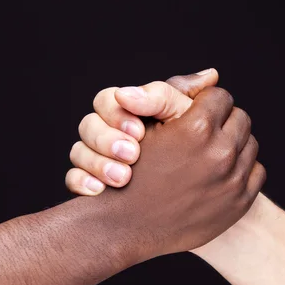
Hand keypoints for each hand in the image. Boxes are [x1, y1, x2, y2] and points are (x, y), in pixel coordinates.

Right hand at [66, 69, 220, 193]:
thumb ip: (187, 99)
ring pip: (77, 152)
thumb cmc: (184, 156)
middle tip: (132, 154)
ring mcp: (96, 161)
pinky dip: (82, 183)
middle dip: (107, 139)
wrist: (176, 208)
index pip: (108, 100)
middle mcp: (106, 134)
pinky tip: (99, 191)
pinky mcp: (90, 187)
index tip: (140, 130)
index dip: (119, 112)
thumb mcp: (186, 124)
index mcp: (125, 113)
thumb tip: (212, 76)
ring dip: (98, 162)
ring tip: (122, 178)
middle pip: (88, 124)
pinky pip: (72, 180)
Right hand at [86, 83, 265, 260]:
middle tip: (203, 135)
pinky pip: (256, 172)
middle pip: (240, 119)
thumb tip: (213, 74)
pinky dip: (241, 171)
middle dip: (223, 123)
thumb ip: (176, 94)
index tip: (194, 115)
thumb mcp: (145, 126)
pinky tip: (219, 175)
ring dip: (234, 146)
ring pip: (250, 145)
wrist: (128, 225)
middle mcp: (220, 154)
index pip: (219, 97)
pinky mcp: (239, 203)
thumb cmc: (131, 172)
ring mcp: (232, 181)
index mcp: (197, 128)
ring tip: (210, 155)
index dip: (205, 104)